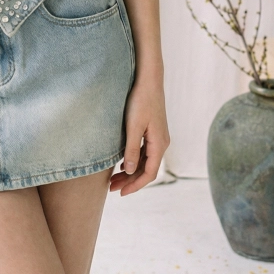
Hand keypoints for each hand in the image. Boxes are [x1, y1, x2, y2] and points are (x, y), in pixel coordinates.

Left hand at [109, 72, 169, 194]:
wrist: (149, 80)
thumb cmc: (140, 100)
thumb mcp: (133, 126)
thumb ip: (132, 149)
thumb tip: (130, 171)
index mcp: (159, 144)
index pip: (149, 173)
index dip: (135, 186)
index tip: (120, 193)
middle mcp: (162, 143)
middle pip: (147, 169)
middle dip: (130, 181)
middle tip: (112, 188)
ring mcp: (158, 137)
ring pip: (146, 161)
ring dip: (131, 171)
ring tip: (114, 179)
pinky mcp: (153, 130)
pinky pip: (145, 151)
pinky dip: (134, 160)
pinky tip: (122, 162)